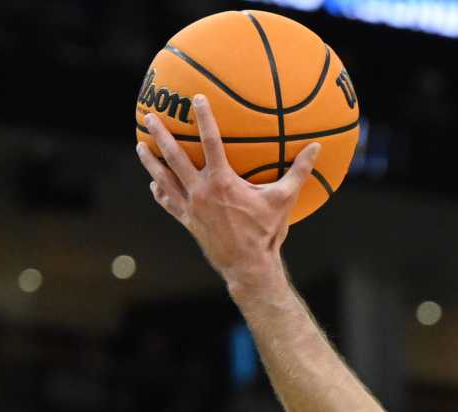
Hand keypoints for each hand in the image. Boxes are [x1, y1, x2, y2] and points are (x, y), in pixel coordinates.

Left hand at [136, 95, 320, 291]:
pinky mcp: (188, 222)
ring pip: (164, 179)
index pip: (210, 142)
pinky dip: (160, 193)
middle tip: (150, 116)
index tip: (196, 98)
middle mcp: (201, 192)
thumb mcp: (284, 200)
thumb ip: (299, 171)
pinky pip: (169, 204)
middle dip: (162, 135)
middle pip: (175, 157)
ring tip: (141, 145)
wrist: (248, 267)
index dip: (204, 119)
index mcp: (222, 182)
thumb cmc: (266, 232)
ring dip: (151, 161)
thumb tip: (316, 147)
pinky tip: (154, 185)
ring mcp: (191, 208)